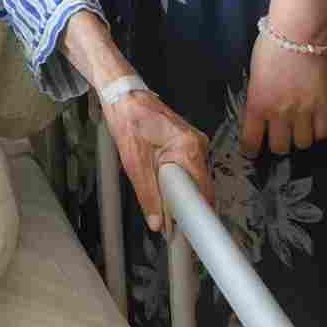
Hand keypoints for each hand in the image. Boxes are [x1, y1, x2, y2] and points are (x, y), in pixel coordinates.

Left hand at [103, 83, 210, 235]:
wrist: (122, 94)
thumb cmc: (128, 119)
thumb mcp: (134, 162)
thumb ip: (148, 195)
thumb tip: (157, 222)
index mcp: (189, 147)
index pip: (203, 191)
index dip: (196, 214)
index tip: (190, 233)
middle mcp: (198, 144)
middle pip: (200, 187)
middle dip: (185, 205)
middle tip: (171, 223)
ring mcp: (194, 143)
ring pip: (193, 179)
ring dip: (180, 193)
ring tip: (164, 203)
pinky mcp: (186, 144)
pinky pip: (187, 170)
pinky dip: (177, 181)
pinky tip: (163, 185)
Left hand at [242, 29, 326, 157]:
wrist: (296, 34)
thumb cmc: (269, 48)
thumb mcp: (254, 76)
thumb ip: (258, 98)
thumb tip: (260, 112)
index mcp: (257, 105)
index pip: (251, 141)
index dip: (251, 149)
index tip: (252, 149)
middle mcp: (279, 114)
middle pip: (279, 147)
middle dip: (277, 144)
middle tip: (278, 136)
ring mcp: (303, 111)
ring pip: (302, 144)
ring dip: (299, 139)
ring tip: (298, 129)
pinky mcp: (323, 105)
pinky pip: (322, 132)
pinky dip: (317, 132)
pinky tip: (313, 124)